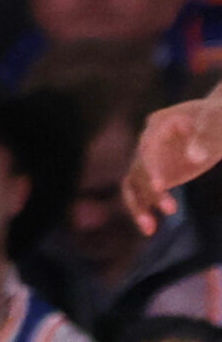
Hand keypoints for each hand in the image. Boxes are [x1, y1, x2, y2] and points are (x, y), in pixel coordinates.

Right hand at [127, 96, 221, 233]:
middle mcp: (148, 141)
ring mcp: (152, 158)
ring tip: (149, 229)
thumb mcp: (217, 124)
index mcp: (159, 124)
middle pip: (138, 167)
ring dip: (138, 204)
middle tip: (171, 210)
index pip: (148, 147)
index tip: (161, 186)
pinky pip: (144, 193)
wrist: (217, 121)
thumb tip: (193, 158)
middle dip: (149, 190)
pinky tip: (151, 229)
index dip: (152, 166)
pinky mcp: (159, 174)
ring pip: (134, 183)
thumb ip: (206, 139)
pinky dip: (145, 208)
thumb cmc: (219, 118)